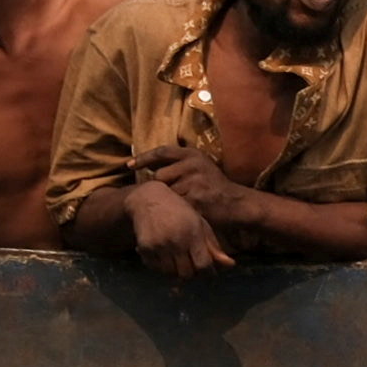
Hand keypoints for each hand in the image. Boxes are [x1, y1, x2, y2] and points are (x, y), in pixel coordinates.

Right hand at [125, 179, 233, 278]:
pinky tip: (164, 255)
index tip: (207, 270)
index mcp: (193, 233)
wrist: (147, 198)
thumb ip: (213, 246)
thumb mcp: (199, 224)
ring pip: (171, 274)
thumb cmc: (179, 210)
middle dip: (191, 273)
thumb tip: (231, 265)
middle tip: (191, 264)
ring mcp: (159, 245)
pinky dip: (161, 267)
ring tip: (177, 259)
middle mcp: (176, 241)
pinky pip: (156, 268)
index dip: (207, 272)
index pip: (204, 265)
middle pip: (187, 274)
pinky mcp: (145, 248)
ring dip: (176, 271)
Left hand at [143, 149, 261, 242]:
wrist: (237, 203)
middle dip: (162, 188)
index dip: (143, 158)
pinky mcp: (196, 200)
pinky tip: (181, 214)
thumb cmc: (215, 186)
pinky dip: (175, 212)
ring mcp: (195, 182)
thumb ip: (178, 164)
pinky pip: (175, 206)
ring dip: (169, 201)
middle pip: (160, 176)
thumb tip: (150, 167)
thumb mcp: (200, 166)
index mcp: (192, 154)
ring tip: (180, 205)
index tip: (129, 165)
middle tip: (170, 196)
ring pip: (167, 193)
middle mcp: (193, 164)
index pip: (161, 152)